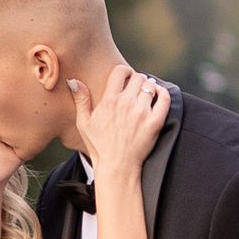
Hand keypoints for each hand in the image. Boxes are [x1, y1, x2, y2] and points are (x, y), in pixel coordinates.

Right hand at [69, 61, 169, 189]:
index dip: (124, 72)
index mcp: (109, 101)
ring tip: (146, 92)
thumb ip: (81, 99)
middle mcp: (126, 104)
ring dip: (149, 86)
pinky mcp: (155, 122)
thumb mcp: (84, 123)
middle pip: (137, 77)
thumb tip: (73, 81)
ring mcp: (142, 113)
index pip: (120, 71)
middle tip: (135, 87)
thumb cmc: (99, 146)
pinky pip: (164, 99)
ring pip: (150, 86)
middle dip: (136, 79)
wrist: (117, 166)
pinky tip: (159, 94)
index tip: (125, 78)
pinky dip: (163, 93)